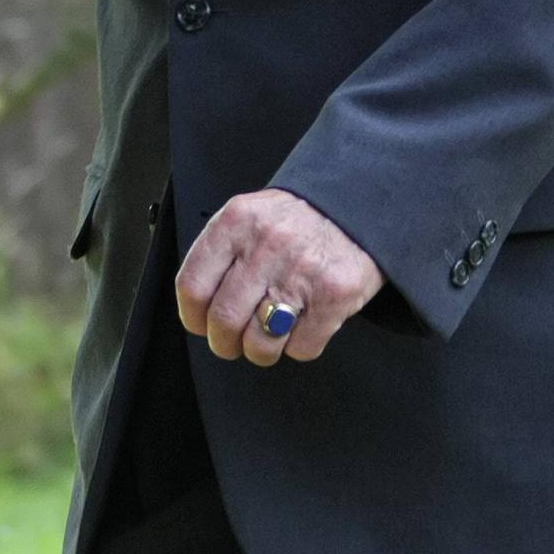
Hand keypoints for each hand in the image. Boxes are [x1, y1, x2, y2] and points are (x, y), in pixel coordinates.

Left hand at [176, 187, 384, 366]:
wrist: (360, 203)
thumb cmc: (299, 219)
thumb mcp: (251, 216)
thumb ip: (222, 253)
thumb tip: (198, 307)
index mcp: (238, 222)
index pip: (192, 286)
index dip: (193, 317)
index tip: (202, 324)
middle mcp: (267, 244)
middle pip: (224, 321)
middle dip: (226, 343)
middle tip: (235, 340)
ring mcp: (302, 271)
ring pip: (260, 343)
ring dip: (262, 350)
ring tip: (271, 334)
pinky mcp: (335, 295)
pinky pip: (301, 347)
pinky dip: (300, 345)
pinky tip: (305, 322)